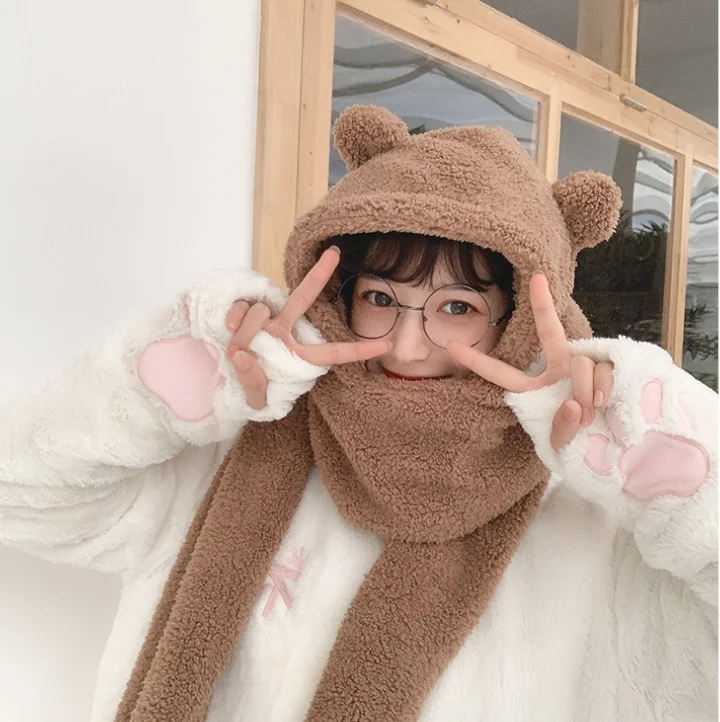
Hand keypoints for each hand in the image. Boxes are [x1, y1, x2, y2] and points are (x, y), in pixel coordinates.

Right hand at [223, 248, 389, 409]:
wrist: (224, 383)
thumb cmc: (252, 390)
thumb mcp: (256, 399)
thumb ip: (253, 384)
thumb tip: (243, 355)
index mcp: (298, 355)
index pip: (332, 352)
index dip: (358, 350)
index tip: (385, 345)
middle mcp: (284, 330)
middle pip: (303, 297)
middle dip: (319, 274)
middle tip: (334, 253)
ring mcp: (263, 319)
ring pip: (259, 312)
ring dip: (244, 334)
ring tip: (238, 352)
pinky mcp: (240, 312)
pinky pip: (239, 308)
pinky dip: (232, 320)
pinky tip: (227, 329)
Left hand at [446, 274, 612, 451]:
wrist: (611, 446)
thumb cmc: (577, 442)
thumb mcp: (560, 443)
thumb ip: (561, 428)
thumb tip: (572, 404)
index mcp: (533, 387)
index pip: (500, 372)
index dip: (477, 360)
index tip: (451, 344)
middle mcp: (557, 369)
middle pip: (549, 332)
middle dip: (542, 305)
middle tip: (537, 278)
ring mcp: (584, 366)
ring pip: (580, 365)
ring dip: (583, 393)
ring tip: (588, 416)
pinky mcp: (608, 367)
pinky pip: (602, 371)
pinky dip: (602, 389)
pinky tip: (601, 405)